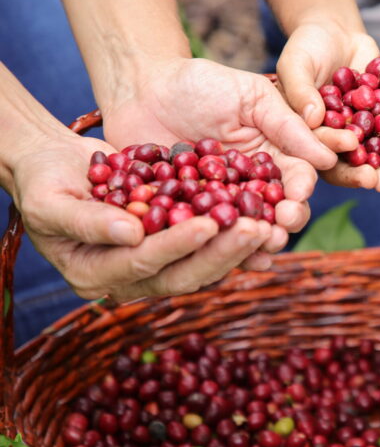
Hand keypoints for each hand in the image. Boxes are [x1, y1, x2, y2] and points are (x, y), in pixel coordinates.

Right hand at [10, 133, 276, 300]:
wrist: (56, 165)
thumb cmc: (42, 181)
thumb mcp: (50, 200)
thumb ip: (87, 220)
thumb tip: (132, 233)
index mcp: (94, 275)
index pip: (142, 264)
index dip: (175, 246)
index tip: (207, 224)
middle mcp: (128, 280)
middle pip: (183, 274)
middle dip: (222, 253)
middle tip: (258, 229)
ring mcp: (154, 266)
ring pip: (204, 265)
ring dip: (238, 247)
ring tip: (269, 225)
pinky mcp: (174, 246)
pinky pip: (210, 247)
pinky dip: (237, 236)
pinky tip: (267, 222)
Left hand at [100, 57, 334, 253]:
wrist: (141, 89)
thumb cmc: (202, 84)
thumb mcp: (252, 97)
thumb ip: (288, 125)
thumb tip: (330, 157)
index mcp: (276, 158)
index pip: (297, 179)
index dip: (300, 191)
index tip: (296, 199)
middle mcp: (254, 187)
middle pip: (278, 213)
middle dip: (283, 222)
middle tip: (280, 227)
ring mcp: (222, 205)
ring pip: (245, 231)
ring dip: (255, 242)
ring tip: (258, 246)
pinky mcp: (189, 218)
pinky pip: (205, 238)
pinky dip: (213, 250)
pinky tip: (221, 261)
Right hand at [275, 20, 379, 192]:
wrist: (338, 31)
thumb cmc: (307, 46)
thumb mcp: (296, 64)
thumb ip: (300, 90)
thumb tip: (311, 119)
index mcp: (314, 137)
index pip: (326, 156)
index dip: (344, 164)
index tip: (360, 163)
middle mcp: (342, 140)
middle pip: (358, 164)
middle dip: (374, 175)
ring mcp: (368, 131)